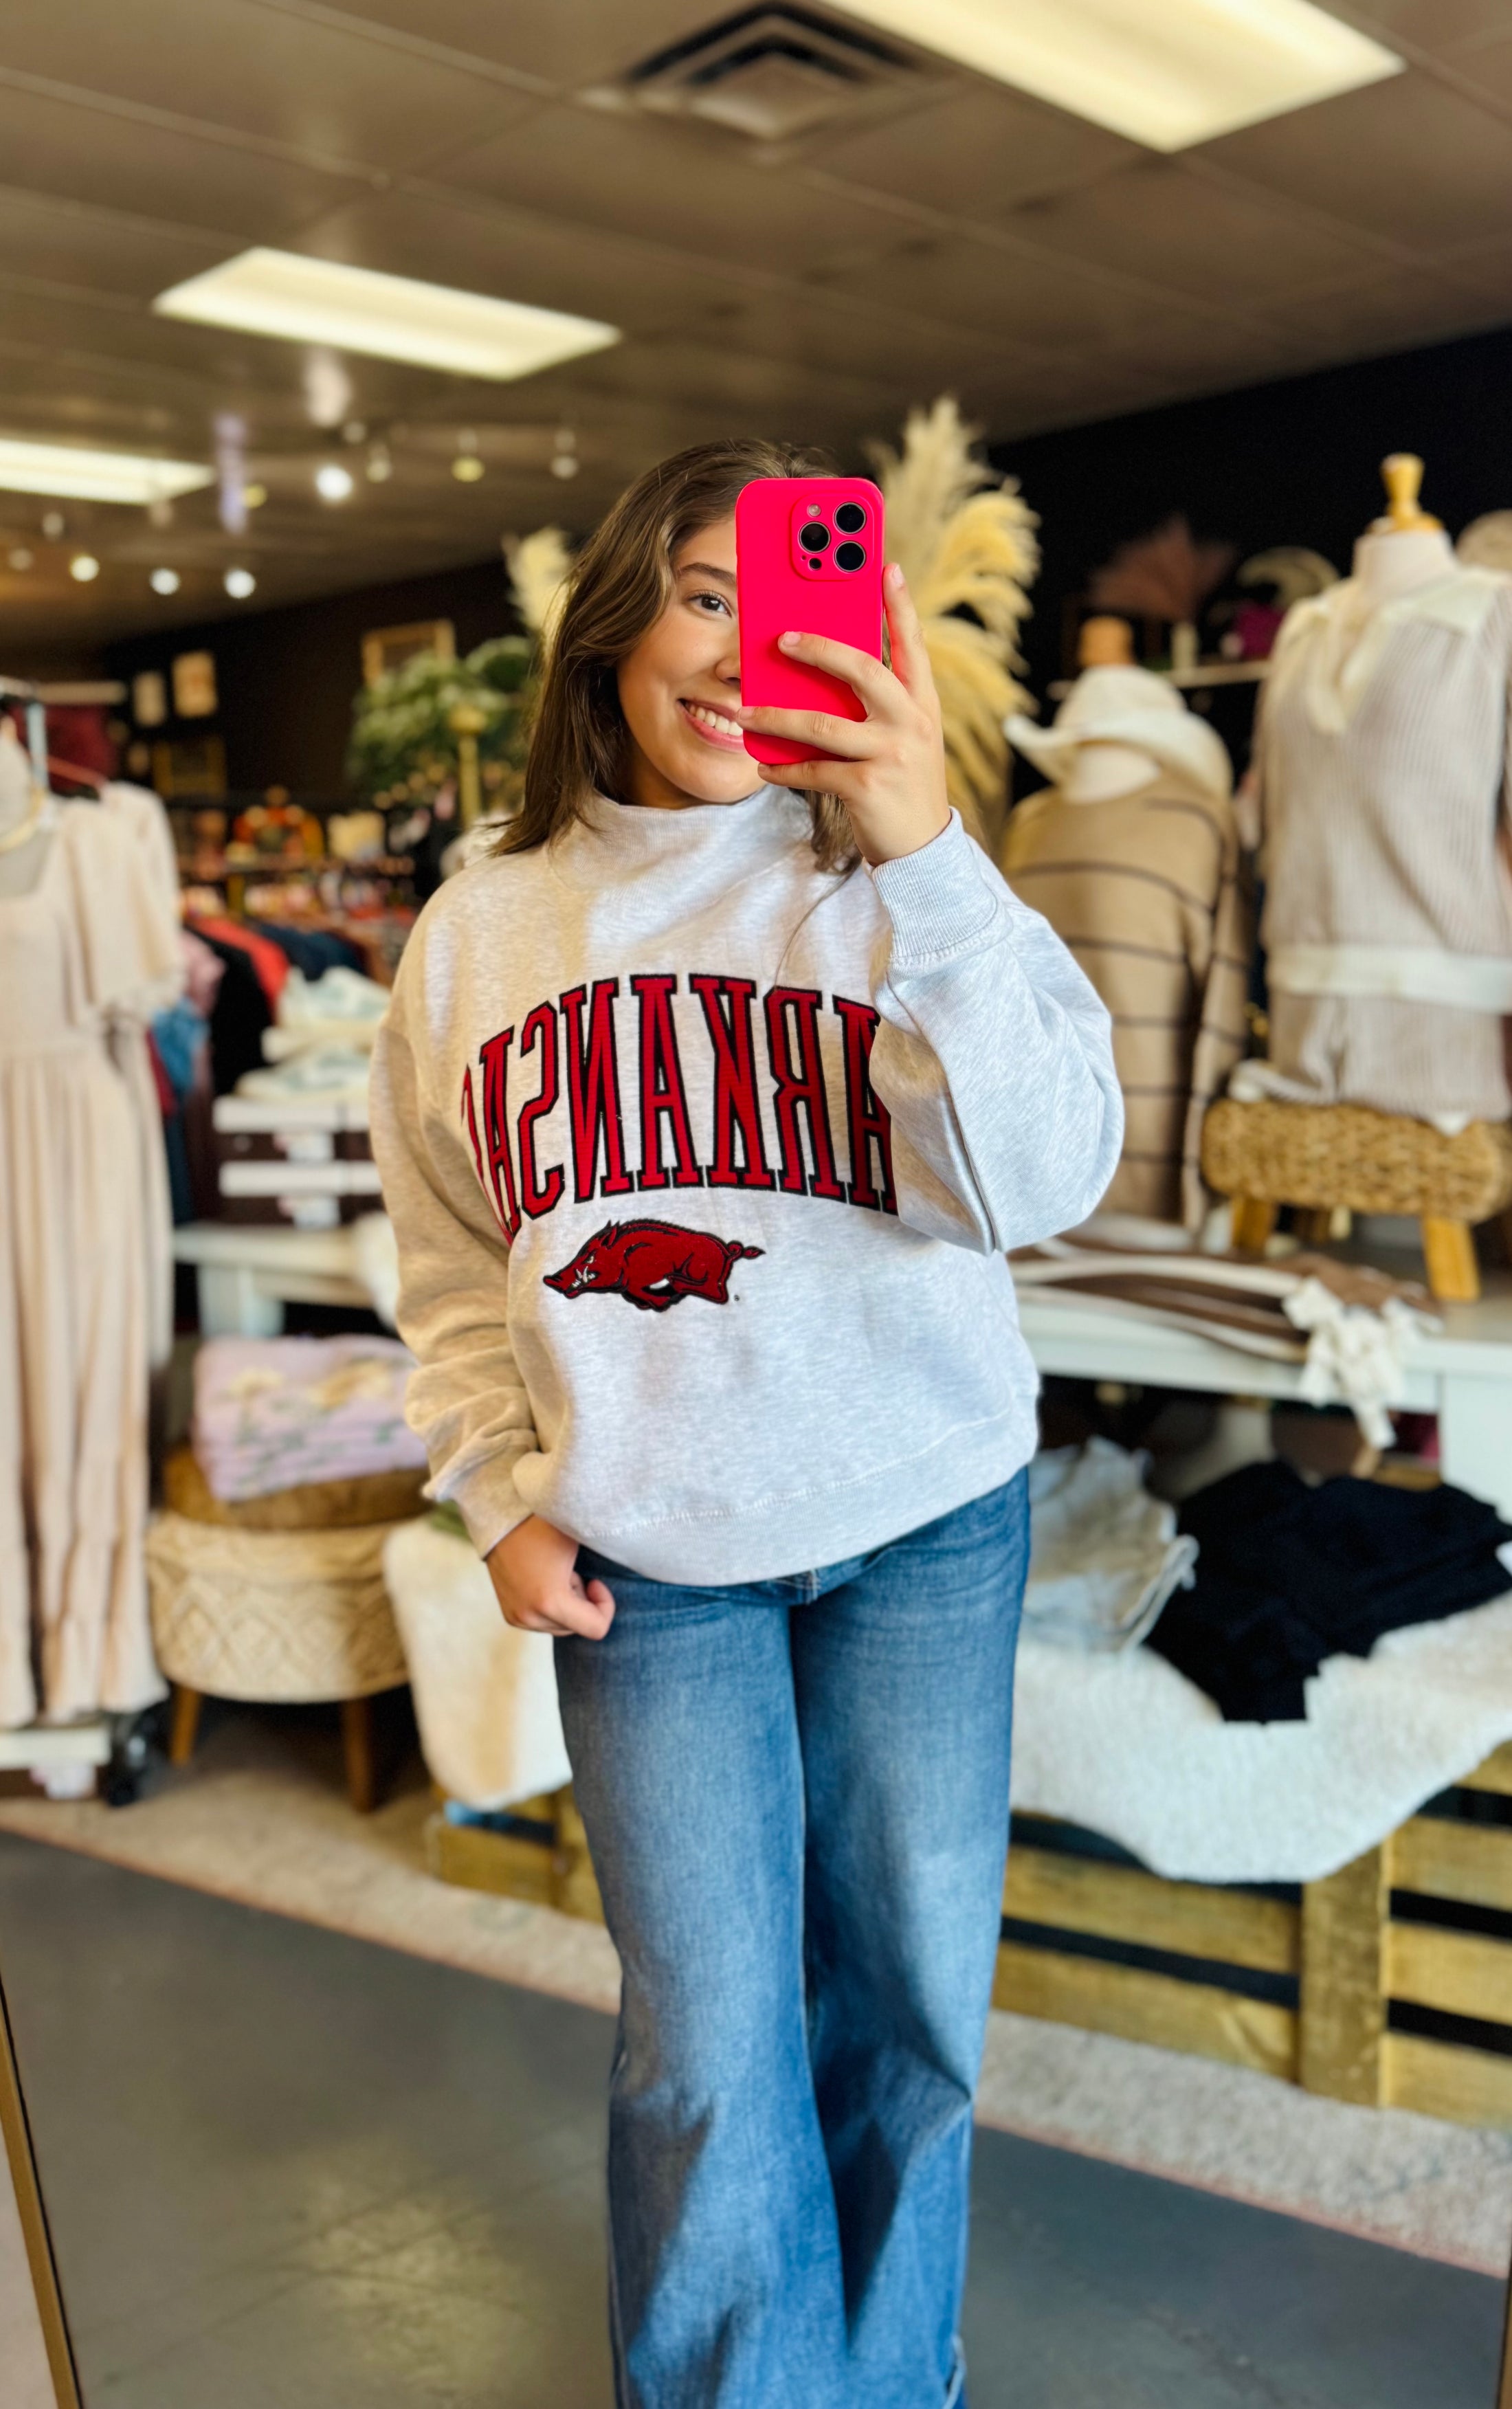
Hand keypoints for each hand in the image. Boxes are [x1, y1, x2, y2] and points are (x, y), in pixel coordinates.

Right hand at [486, 1516, 614, 1639]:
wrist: (500, 1513)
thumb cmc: (545, 1522)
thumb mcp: (580, 1540)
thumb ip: (602, 1566)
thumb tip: (634, 1574)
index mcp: (549, 1601)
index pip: (597, 1628)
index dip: (605, 1604)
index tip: (596, 1580)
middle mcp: (529, 1616)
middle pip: (578, 1627)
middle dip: (581, 1601)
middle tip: (570, 1569)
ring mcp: (516, 1617)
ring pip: (561, 1625)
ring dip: (566, 1603)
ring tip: (553, 1571)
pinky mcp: (509, 1614)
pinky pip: (544, 1621)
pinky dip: (551, 1604)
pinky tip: (542, 1577)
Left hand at [734, 563, 950, 865]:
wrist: (924, 852)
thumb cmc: (903, 787)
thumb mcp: (904, 739)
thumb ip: (875, 708)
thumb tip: (818, 680)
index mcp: (921, 704)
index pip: (913, 645)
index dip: (900, 606)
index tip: (887, 566)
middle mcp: (911, 722)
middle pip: (863, 671)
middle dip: (820, 649)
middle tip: (783, 637)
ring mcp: (891, 754)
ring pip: (823, 725)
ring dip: (776, 718)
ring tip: (744, 713)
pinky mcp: (868, 787)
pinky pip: (814, 770)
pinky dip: (784, 768)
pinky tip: (764, 766)